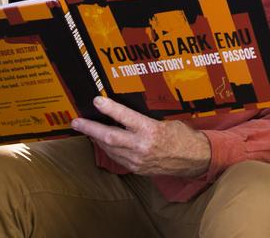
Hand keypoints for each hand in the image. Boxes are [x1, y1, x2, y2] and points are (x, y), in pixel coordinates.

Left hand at [70, 96, 210, 176]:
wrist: (194, 160)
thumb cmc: (182, 136)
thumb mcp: (165, 122)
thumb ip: (143, 120)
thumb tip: (125, 113)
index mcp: (151, 131)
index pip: (125, 118)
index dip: (109, 108)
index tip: (96, 100)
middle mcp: (142, 146)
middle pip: (109, 137)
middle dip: (90, 128)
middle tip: (76, 121)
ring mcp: (138, 160)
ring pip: (110, 148)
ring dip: (96, 138)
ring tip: (86, 129)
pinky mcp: (137, 169)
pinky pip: (117, 157)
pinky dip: (107, 148)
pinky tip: (102, 141)